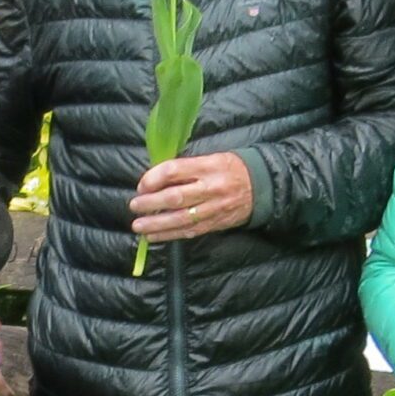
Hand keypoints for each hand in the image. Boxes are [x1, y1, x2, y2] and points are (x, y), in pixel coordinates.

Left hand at [131, 152, 252, 242]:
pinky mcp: (214, 224)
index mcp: (207, 166)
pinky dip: (169, 235)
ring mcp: (213, 208)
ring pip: (180, 218)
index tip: (141, 185)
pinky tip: (153, 237)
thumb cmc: (230, 169)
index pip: (175, 170)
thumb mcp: (211, 158)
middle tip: (134, 206)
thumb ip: (185, 168)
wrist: (261, 187)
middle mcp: (210, 188)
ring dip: (156, 224)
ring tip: (138, 226)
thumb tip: (154, 179)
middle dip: (151, 203)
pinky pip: (188, 231)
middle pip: (175, 197)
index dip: (154, 178)